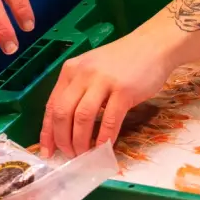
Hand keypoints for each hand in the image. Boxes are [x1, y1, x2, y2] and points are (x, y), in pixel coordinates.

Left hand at [41, 33, 175, 157]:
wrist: (152, 45)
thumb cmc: (121, 62)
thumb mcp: (91, 70)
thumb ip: (77, 91)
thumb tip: (66, 126)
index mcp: (70, 71)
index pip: (51, 105)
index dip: (47, 132)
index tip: (47, 151)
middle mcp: (82, 75)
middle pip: (63, 113)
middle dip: (62, 139)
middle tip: (69, 155)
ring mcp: (103, 82)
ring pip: (82, 118)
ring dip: (80, 141)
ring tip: (83, 154)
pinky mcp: (124, 91)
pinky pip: (109, 120)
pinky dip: (104, 137)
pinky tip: (103, 147)